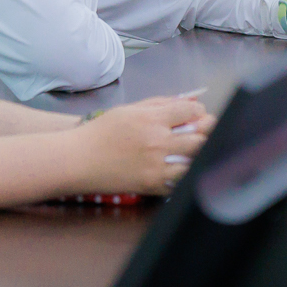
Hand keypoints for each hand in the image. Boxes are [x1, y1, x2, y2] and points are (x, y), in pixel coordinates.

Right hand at [77, 96, 215, 194]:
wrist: (79, 160)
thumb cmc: (102, 132)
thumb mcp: (131, 109)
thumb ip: (162, 103)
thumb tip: (191, 100)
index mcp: (152, 119)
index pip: (192, 112)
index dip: (199, 112)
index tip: (197, 116)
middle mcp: (158, 142)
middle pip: (201, 137)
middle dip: (207, 132)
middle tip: (204, 132)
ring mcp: (157, 166)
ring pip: (196, 160)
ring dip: (200, 154)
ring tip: (195, 150)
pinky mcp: (154, 185)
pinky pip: (182, 181)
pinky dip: (186, 173)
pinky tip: (182, 167)